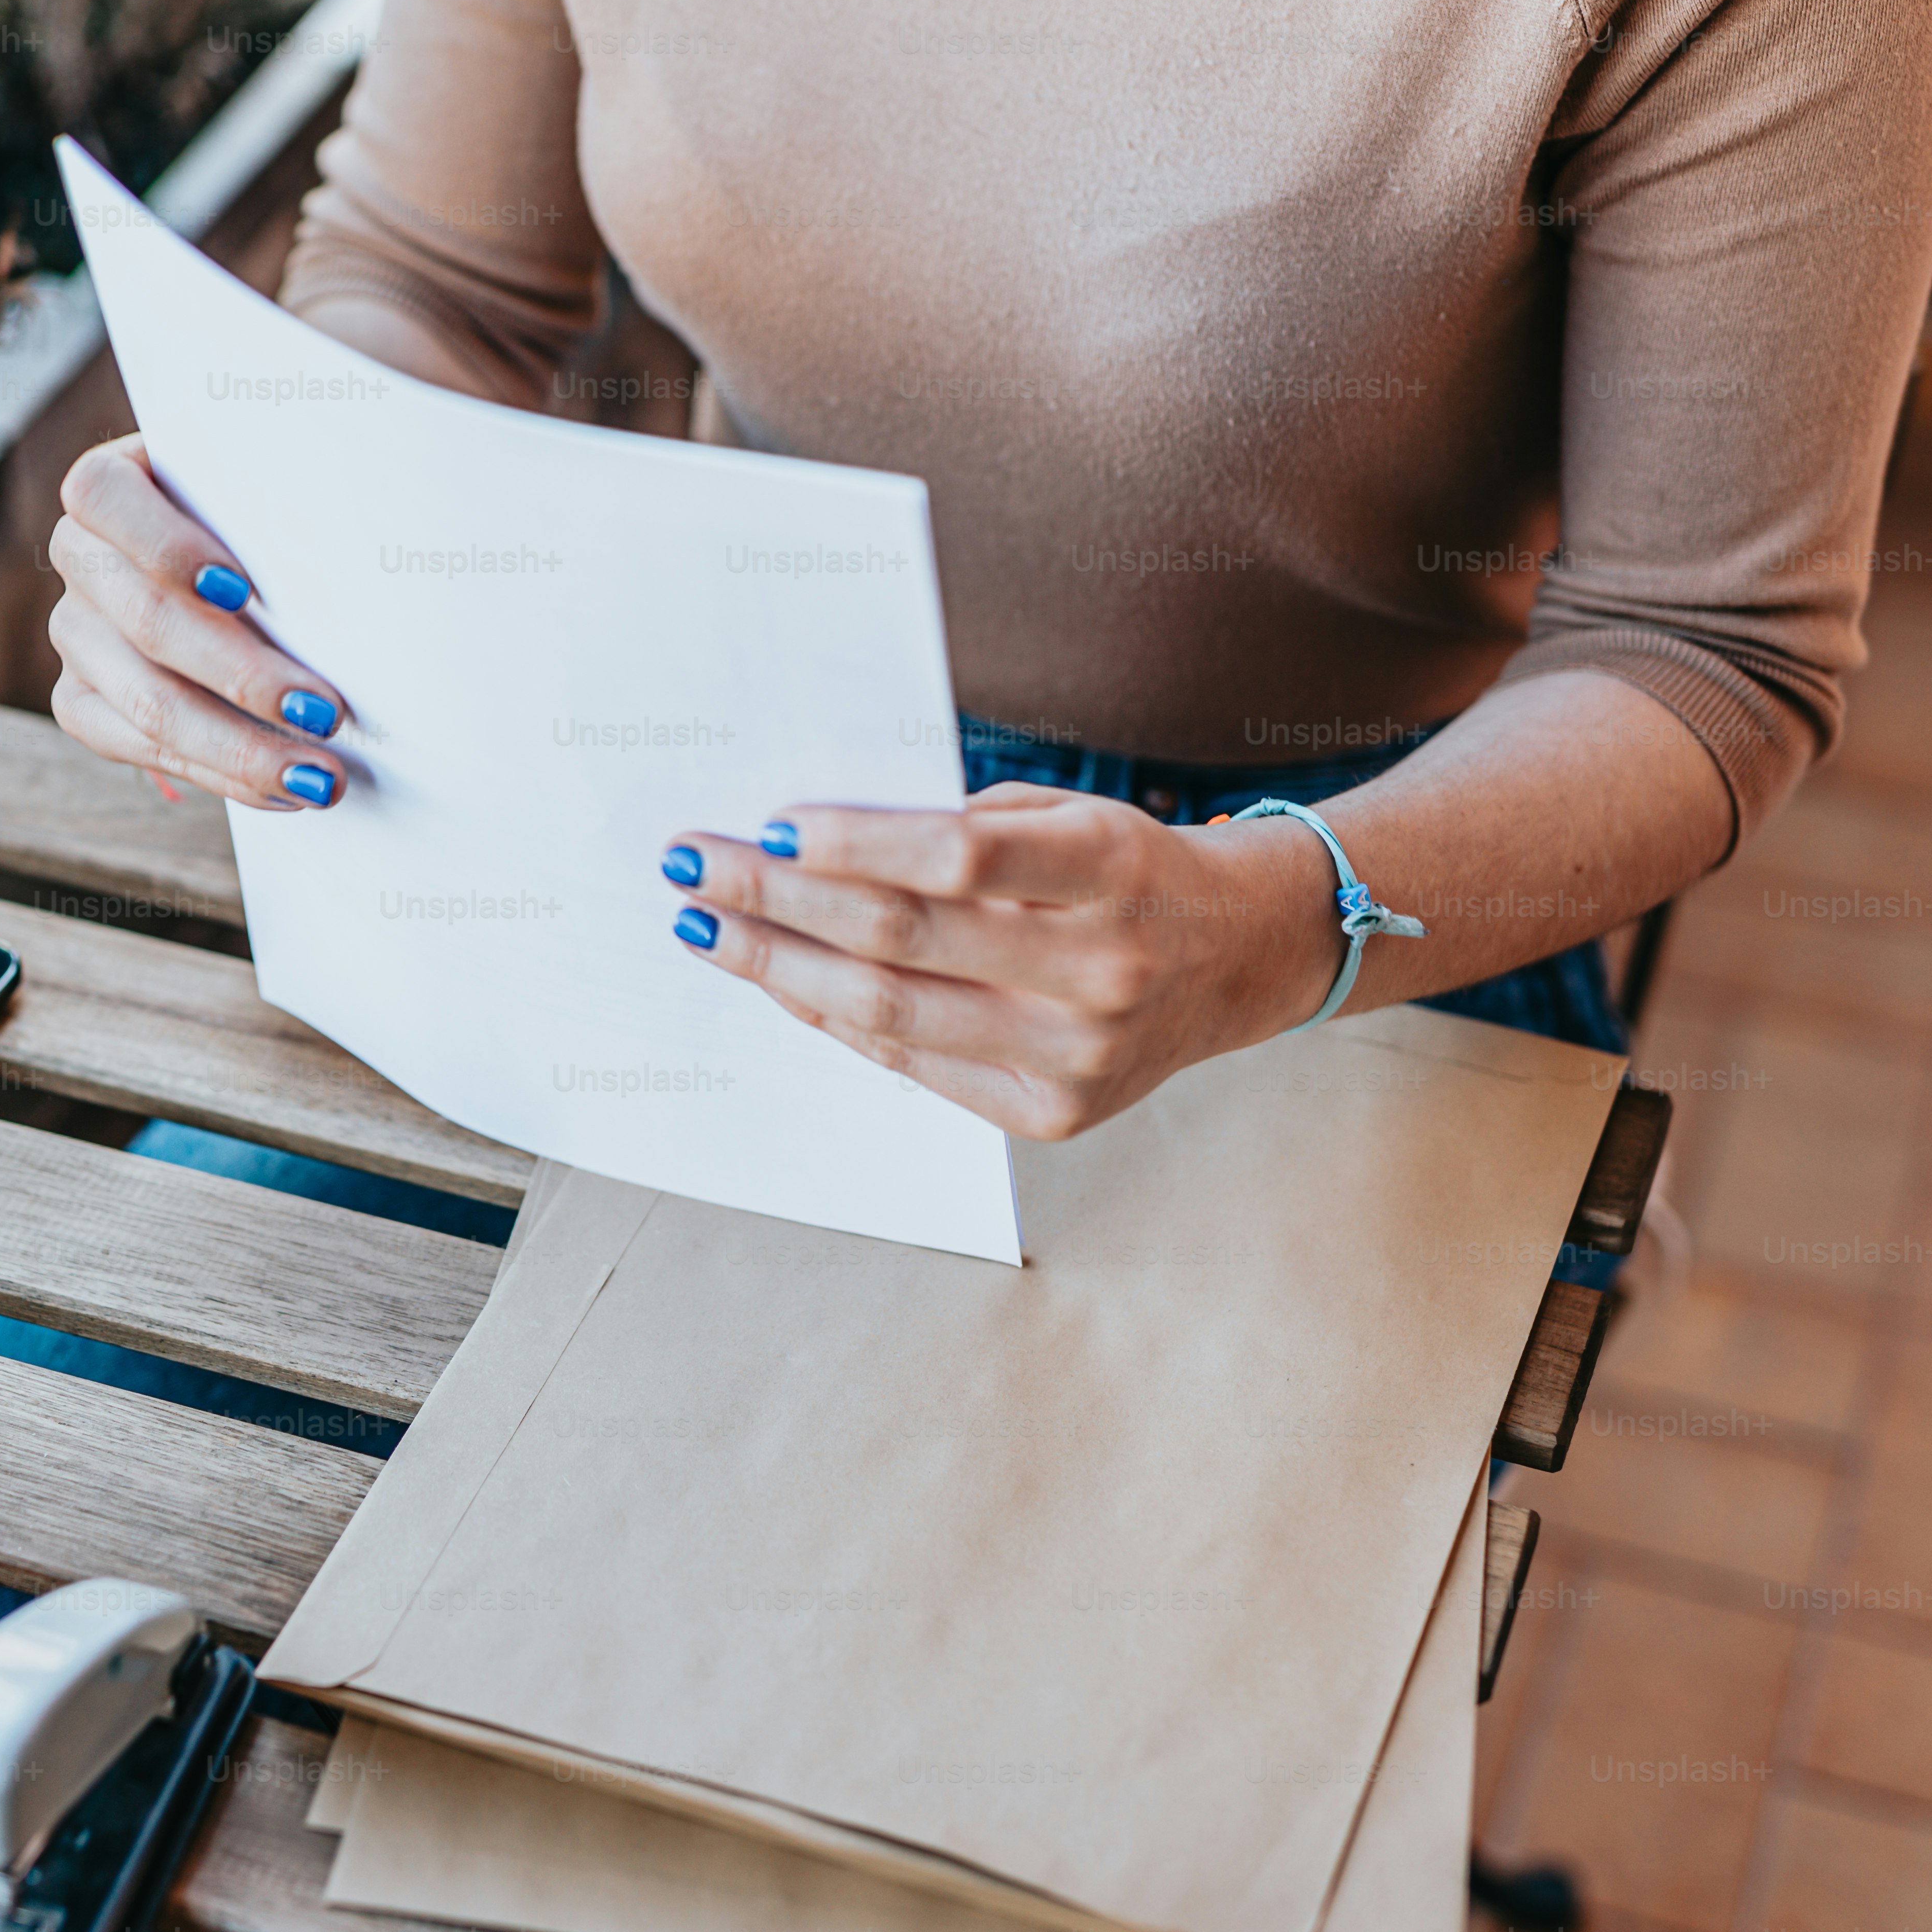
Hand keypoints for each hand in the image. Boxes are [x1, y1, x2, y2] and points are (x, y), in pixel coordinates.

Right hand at [46, 434, 347, 810]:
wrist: (246, 555)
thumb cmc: (267, 510)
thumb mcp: (272, 482)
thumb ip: (285, 498)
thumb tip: (360, 554)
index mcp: (108, 484)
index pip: (104, 498)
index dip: (168, 546)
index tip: (243, 590)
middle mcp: (80, 556)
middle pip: (147, 621)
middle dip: (243, 677)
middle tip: (326, 714)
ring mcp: (75, 632)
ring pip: (146, 703)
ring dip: (241, 748)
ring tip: (320, 778)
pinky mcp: (82, 698)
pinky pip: (136, 749)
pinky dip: (218, 775)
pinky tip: (281, 790)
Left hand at [658, 785, 1338, 1138]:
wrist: (1240, 957)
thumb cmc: (1125, 866)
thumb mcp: (1067, 815)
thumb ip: (958, 829)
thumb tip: (805, 843)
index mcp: (1109, 871)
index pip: (958, 856)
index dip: (854, 841)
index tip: (767, 820)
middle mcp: (1100, 972)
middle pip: (901, 940)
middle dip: (778, 900)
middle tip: (691, 867)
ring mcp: (1076, 1057)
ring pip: (890, 1014)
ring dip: (779, 969)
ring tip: (704, 929)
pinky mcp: (1049, 1116)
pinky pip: (910, 1064)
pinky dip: (833, 1020)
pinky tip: (777, 982)